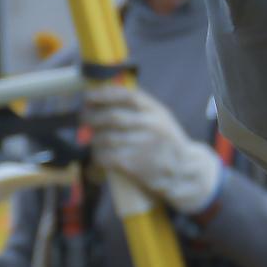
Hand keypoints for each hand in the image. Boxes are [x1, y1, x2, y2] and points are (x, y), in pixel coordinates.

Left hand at [85, 82, 224, 216]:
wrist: (183, 172)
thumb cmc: (165, 143)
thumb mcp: (161, 120)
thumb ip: (139, 109)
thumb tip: (104, 96)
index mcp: (156, 111)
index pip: (126, 96)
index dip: (104, 95)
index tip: (88, 96)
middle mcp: (150, 126)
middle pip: (112, 117)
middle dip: (92, 117)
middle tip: (84, 119)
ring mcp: (142, 146)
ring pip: (105, 138)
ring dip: (94, 139)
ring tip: (93, 140)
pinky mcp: (133, 165)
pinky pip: (106, 157)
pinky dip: (97, 157)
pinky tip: (98, 156)